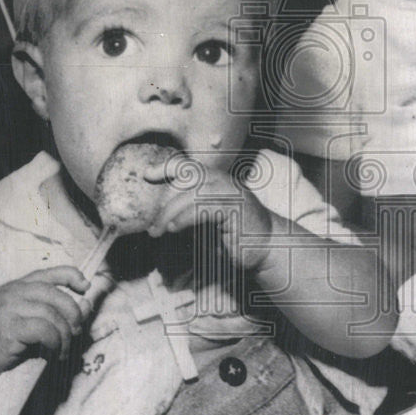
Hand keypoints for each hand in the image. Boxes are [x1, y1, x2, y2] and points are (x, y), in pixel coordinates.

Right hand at [0, 266, 88, 385]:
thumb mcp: (38, 322)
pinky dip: (56, 342)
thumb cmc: (12, 343)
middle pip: (54, 293)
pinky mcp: (8, 327)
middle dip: (72, 313)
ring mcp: (7, 308)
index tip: (85, 287)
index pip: (49, 273)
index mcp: (18, 287)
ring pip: (51, 313)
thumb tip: (88, 303)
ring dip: (65, 334)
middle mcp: (11, 293)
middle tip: (76, 331)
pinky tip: (55, 353)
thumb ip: (60, 311)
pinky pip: (44, 329)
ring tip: (64, 349)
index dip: (71, 276)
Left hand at [145, 160, 273, 270]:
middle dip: (164, 204)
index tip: (147, 174)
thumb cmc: (235, 236)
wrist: (267, 247)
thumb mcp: (208, 221)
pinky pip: (203, 209)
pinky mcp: (236, 209)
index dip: (167, 167)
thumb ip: (190, 212)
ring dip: (170, 214)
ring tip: (158, 231)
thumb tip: (160, 215)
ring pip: (193, 196)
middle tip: (151, 226)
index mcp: (218, 181)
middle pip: (187, 182)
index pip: (189, 167)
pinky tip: (173, 229)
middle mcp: (225, 182)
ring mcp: (232, 194)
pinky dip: (184, 219)